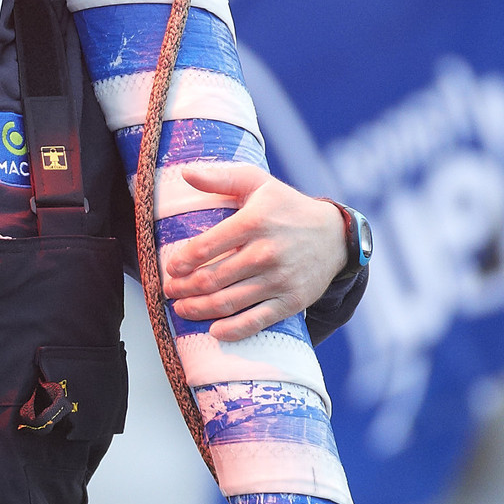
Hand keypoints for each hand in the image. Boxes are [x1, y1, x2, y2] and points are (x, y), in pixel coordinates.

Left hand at [160, 161, 346, 340]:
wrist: (334, 236)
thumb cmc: (288, 207)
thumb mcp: (257, 183)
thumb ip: (220, 178)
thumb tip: (185, 172)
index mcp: (254, 222)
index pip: (206, 246)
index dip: (182, 262)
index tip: (171, 269)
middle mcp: (266, 252)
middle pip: (212, 279)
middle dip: (183, 288)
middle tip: (170, 291)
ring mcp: (279, 279)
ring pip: (228, 302)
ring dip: (198, 309)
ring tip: (182, 308)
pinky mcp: (291, 301)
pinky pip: (256, 321)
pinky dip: (233, 330)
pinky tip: (215, 331)